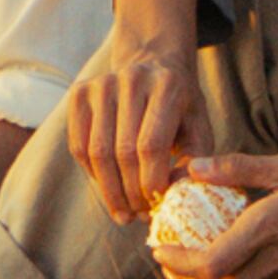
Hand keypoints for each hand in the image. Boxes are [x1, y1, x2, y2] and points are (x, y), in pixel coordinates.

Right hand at [68, 0, 204, 224]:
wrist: (153, 62)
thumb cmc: (180, 107)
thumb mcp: (199, 128)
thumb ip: (195, 162)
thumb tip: (173, 194)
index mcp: (167, 85)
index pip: (151, 145)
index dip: (152, 182)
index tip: (157, 206)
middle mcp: (131, 79)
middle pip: (122, 151)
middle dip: (131, 192)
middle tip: (140, 216)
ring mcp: (101, 84)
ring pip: (97, 152)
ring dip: (109, 191)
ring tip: (124, 212)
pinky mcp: (79, 92)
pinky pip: (78, 145)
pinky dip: (92, 175)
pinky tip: (108, 189)